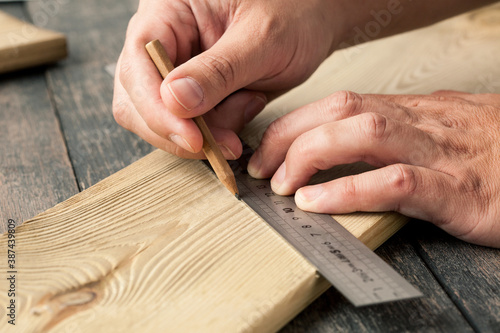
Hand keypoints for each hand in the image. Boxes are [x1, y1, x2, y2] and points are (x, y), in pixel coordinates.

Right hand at [112, 0, 338, 158]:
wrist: (315, 18)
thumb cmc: (294, 10)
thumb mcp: (262, 39)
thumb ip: (218, 71)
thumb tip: (174, 102)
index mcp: (169, 11)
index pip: (139, 64)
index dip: (157, 109)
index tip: (193, 138)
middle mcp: (165, 42)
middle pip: (139, 100)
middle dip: (182, 130)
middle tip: (225, 142)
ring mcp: (179, 70)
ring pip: (167, 121)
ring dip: (209, 130)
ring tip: (250, 102)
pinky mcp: (196, 92)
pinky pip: (192, 125)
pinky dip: (220, 130)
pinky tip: (248, 104)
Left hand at [248, 91, 499, 247]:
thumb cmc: (499, 152)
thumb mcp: (443, 131)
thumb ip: (399, 133)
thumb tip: (349, 141)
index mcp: (414, 112)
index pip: (340, 103)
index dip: (296, 123)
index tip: (269, 148)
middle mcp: (421, 124)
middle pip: (341, 111)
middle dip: (291, 136)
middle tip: (263, 168)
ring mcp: (440, 155)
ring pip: (362, 134)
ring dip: (311, 156)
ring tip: (282, 184)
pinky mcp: (458, 191)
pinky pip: (394, 183)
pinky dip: (349, 192)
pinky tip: (318, 204)